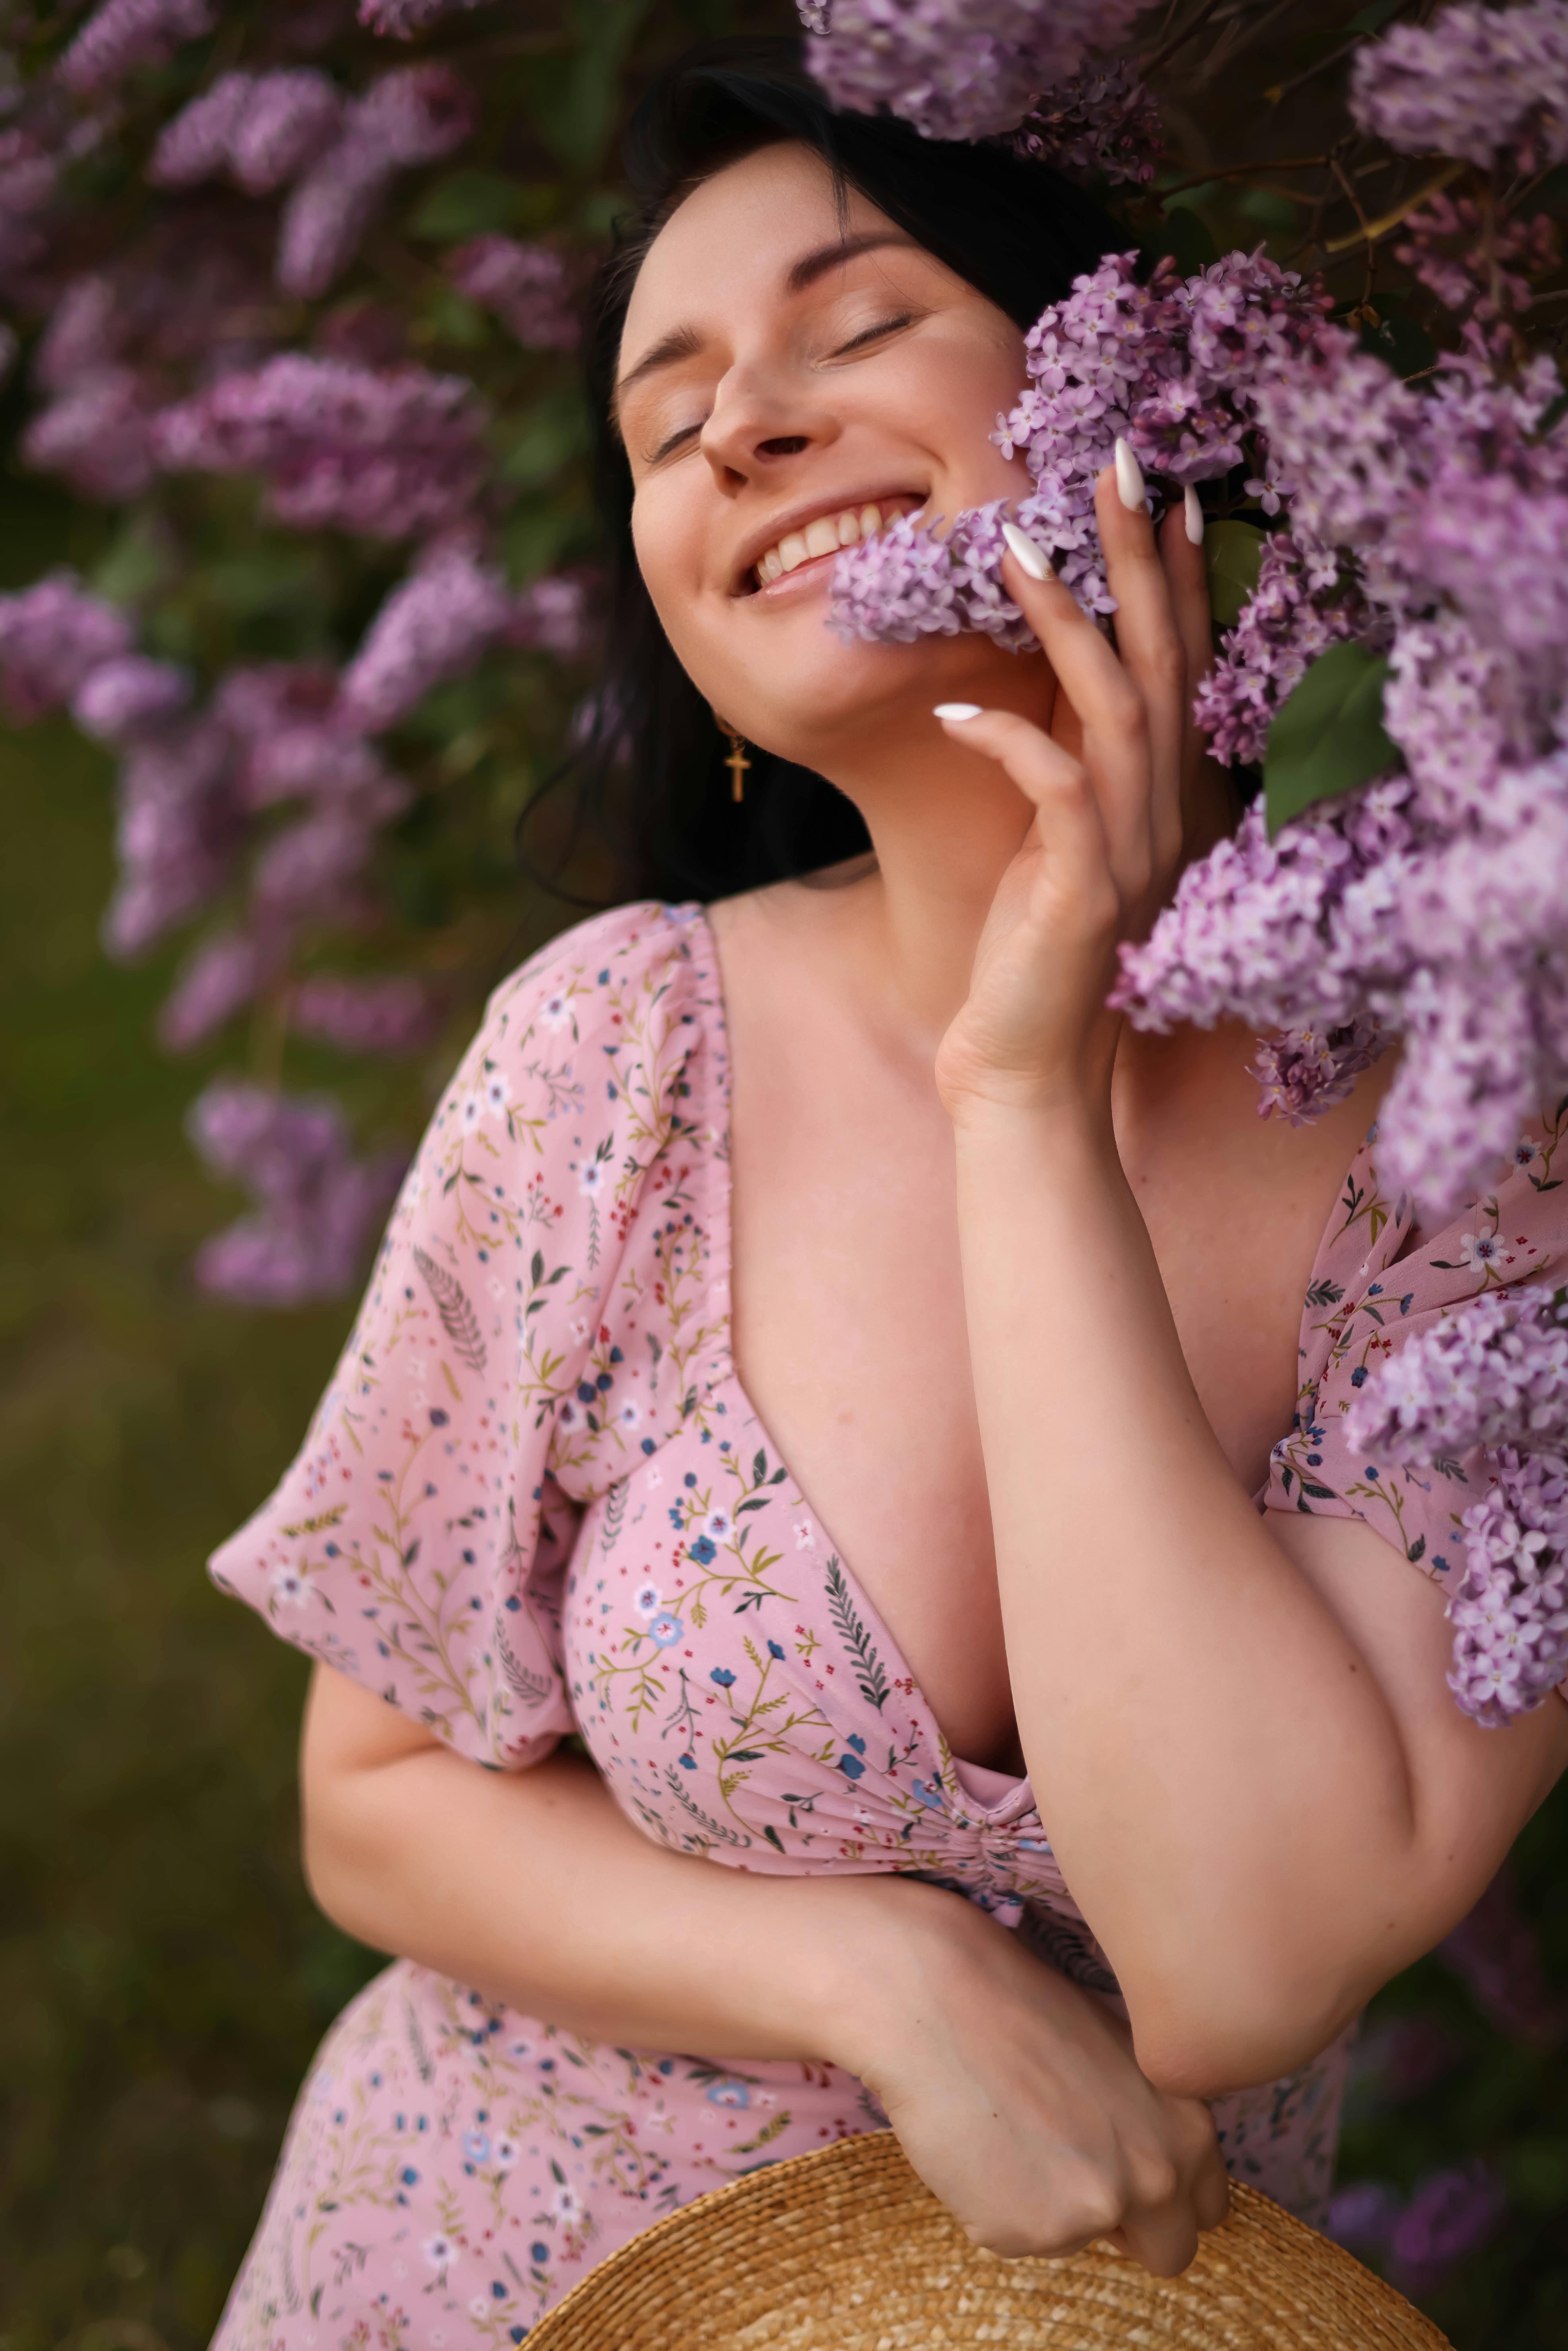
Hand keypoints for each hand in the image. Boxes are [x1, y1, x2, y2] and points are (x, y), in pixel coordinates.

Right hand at [840, 1884, 1229, 2275]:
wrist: (940, 1998)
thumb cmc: (1026, 2010)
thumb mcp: (1122, 2059)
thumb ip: (1149, 2124)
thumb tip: (1143, 2170)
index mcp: (1188, 2128)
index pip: (1207, 2209)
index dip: (1169, 2197)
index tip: (1130, 2174)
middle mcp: (1157, 2178)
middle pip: (1170, 2252)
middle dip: (1130, 2227)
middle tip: (1075, 2170)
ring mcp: (1093, 2211)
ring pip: (1083, 2240)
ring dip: (1055, 2207)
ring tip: (1014, 2135)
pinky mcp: (1027, 2233)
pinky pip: (1021, 2238)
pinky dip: (1001, 2206)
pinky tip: (983, 2146)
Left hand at [931, 459, 1213, 1121]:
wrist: (1031, 1073)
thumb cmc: (1031, 958)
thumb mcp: (1059, 847)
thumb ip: (1070, 773)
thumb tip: (1038, 689)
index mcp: (1168, 799)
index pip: (1185, 664)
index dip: (1183, 576)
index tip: (1172, 489)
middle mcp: (1167, 814)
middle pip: (1164, 660)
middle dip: (1142, 558)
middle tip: (1119, 463)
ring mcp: (1133, 851)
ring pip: (1115, 709)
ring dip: (1067, 625)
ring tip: (1016, 548)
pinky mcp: (1084, 889)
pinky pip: (1056, 789)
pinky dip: (1007, 739)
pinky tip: (955, 704)